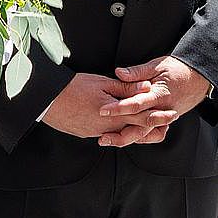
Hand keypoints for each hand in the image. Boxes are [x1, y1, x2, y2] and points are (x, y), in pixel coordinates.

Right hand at [43, 73, 166, 140]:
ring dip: (131, 129)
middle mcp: (108, 127)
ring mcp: (96, 133)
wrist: (46, 100)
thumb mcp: (102, 83)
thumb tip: (146, 87)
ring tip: (139, 122)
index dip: (159, 116)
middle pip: (135, 129)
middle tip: (165, 123)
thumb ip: (125, 88)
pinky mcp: (86, 134)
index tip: (172, 114)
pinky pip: (105, 133)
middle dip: (150, 126)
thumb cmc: (72, 88)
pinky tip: (115, 123)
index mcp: (114, 113)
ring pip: (120, 134)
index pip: (143, 116)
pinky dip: (114, 130)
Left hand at [97, 56, 212, 146]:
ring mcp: (165, 117)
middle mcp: (163, 110)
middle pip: (141, 127)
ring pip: (146, 134)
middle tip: (102, 137)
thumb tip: (119, 73)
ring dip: (128, 139)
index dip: (119, 108)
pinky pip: (153, 134)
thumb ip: (137, 72)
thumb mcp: (156, 65)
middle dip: (120, 134)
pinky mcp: (166, 121)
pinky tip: (125, 137)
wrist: (199, 77)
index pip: (136, 104)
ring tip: (109, 140)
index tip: (103, 110)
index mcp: (159, 95)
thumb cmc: (177, 69)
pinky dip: (140, 138)